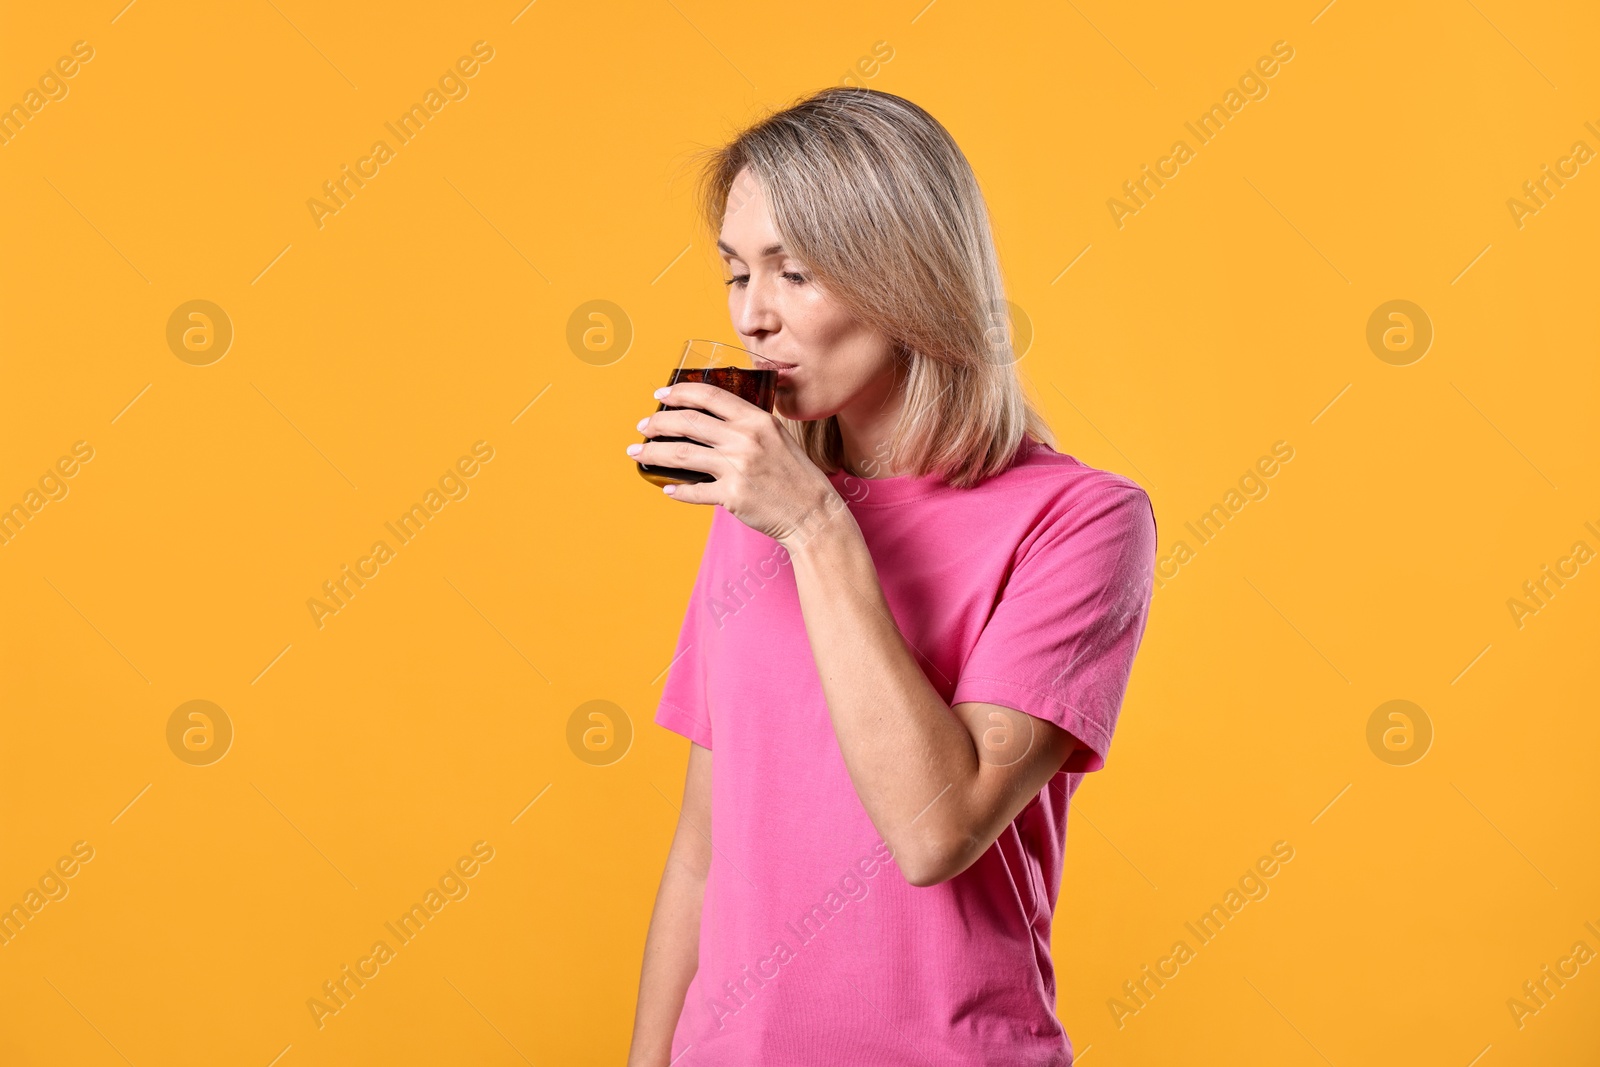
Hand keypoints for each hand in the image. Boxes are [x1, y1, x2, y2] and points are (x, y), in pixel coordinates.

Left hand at [627, 381, 839, 545]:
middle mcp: (745, 440)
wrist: (814, 512)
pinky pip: (693, 491)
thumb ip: (748, 425)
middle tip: (643, 426)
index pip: (709, 395)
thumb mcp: (777, 437)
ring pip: (682, 455)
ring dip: (653, 453)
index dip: (679, 392)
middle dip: (657, 422)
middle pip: (687, 423)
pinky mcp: (732, 496)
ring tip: (637, 452)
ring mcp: (738, 468)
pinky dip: (676, 491)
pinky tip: (667, 489)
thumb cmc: (796, 475)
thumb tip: (710, 421)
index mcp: (756, 420)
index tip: (661, 395)